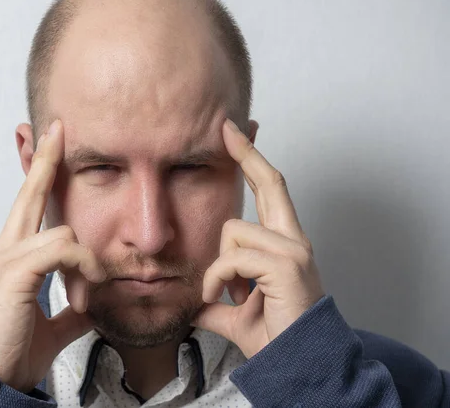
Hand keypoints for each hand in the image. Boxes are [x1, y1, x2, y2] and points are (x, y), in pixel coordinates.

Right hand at [0, 119, 105, 391]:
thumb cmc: (12, 348)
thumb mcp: (54, 324)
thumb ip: (72, 307)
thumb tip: (93, 303)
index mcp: (15, 256)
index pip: (29, 205)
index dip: (39, 173)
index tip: (48, 144)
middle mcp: (6, 249)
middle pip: (29, 194)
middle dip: (45, 159)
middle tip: (57, 129)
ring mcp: (7, 259)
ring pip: (63, 231)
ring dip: (89, 261)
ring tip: (94, 290)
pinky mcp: (13, 273)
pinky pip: (61, 251)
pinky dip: (82, 268)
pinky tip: (84, 295)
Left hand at [192, 119, 324, 358]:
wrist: (297, 364)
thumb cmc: (274, 334)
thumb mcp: (235, 309)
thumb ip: (217, 298)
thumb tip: (194, 302)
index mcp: (283, 243)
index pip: (271, 191)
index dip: (254, 160)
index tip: (237, 133)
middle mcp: (293, 239)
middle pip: (270, 182)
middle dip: (247, 152)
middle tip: (227, 126)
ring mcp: (293, 250)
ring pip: (233, 232)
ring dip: (219, 267)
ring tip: (226, 294)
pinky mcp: (286, 265)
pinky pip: (233, 258)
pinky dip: (218, 280)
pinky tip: (225, 298)